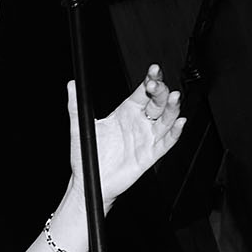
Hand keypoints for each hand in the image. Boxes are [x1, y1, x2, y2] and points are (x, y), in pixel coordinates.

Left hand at [73, 65, 184, 206]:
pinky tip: (180, 122)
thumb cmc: (87, 155)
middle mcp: (140, 122)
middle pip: (159, 101)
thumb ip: (76, 106)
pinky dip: (176, 131)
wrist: (88, 180)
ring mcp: (147, 137)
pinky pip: (168, 141)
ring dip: (173, 107)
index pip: (145, 90)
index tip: (153, 71)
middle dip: (161, 90)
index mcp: (127, 111)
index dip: (151, 79)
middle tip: (155, 85)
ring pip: (167, 118)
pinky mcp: (151, 154)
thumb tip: (71, 85)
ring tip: (174, 97)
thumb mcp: (80, 128)